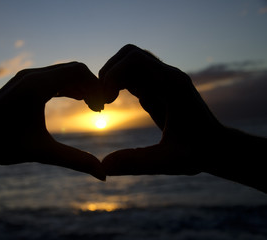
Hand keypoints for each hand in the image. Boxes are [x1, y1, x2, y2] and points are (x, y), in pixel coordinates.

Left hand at [0, 62, 105, 179]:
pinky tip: (75, 101)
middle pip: (73, 69)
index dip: (96, 87)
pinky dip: (66, 87)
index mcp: (37, 85)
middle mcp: (31, 75)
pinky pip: (51, 78)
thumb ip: (75, 161)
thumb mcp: (42, 153)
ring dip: (79, 86)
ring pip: (62, 73)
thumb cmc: (0, 146)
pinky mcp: (21, 84)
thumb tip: (103, 175)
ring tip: (91, 107)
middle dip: (90, 86)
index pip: (79, 71)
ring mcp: (25, 78)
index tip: (103, 109)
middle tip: (99, 109)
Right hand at [100, 44, 223, 175]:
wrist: (218, 148)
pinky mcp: (158, 89)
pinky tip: (112, 103)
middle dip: (109, 72)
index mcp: (172, 86)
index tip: (105, 100)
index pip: (135, 59)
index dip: (112, 74)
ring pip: (129, 63)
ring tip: (104, 102)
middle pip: (129, 54)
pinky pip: (133, 76)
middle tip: (102, 100)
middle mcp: (168, 77)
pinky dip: (117, 84)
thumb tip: (104, 167)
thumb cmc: (199, 154)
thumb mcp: (168, 161)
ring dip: (112, 77)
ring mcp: (163, 81)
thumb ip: (136, 162)